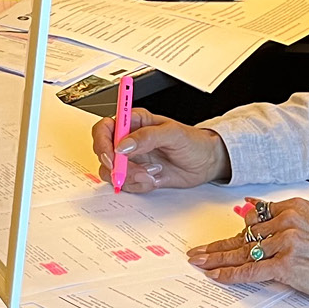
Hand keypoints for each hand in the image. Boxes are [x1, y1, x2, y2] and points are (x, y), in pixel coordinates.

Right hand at [91, 108, 230, 193]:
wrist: (206, 163)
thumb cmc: (193, 142)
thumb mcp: (172, 133)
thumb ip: (146, 137)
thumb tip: (123, 145)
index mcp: (134, 122)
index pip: (105, 128)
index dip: (102, 142)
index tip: (113, 155)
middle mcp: (128, 140)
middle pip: (103, 152)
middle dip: (115, 165)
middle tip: (129, 171)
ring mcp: (131, 159)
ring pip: (112, 171)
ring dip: (129, 177)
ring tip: (151, 173)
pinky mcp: (136, 175)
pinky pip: (125, 184)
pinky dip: (138, 185)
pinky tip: (154, 178)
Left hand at [187, 197, 308, 306]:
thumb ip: (281, 214)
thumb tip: (251, 206)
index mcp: (292, 207)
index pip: (253, 219)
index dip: (234, 234)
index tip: (218, 240)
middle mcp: (287, 221)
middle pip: (243, 235)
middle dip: (217, 246)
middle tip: (197, 252)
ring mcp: (286, 243)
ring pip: (242, 252)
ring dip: (217, 260)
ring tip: (200, 262)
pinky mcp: (286, 265)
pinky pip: (250, 270)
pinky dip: (230, 274)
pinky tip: (216, 275)